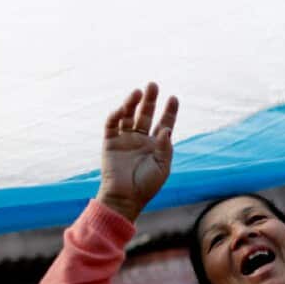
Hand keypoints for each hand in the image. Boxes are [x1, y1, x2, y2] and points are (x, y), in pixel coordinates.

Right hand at [96, 83, 178, 221]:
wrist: (124, 198)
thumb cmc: (146, 186)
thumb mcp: (162, 166)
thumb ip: (165, 147)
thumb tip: (166, 129)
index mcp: (155, 145)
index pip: (164, 122)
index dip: (169, 110)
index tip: (174, 98)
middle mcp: (140, 139)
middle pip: (146, 114)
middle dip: (150, 100)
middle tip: (153, 85)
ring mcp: (125, 139)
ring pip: (128, 116)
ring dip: (132, 103)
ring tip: (137, 92)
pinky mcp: (110, 142)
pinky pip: (112, 125)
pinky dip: (115, 115)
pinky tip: (121, 109)